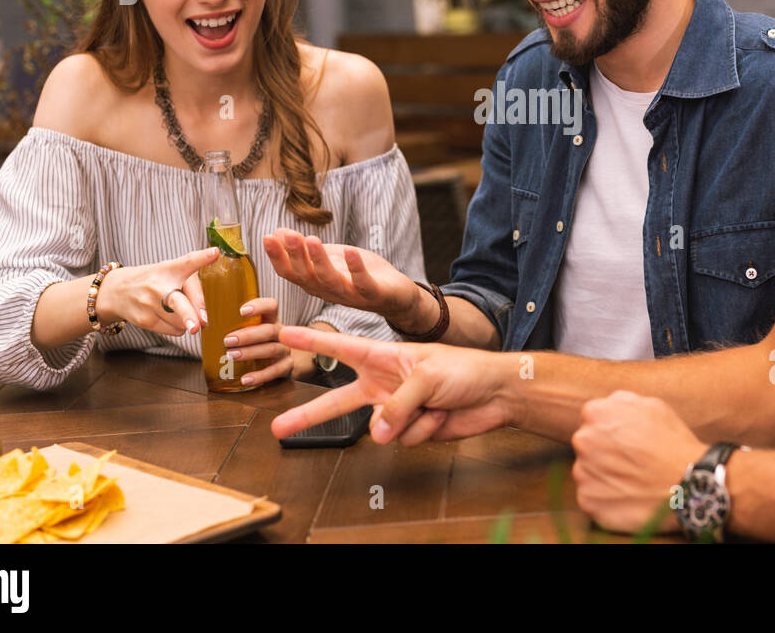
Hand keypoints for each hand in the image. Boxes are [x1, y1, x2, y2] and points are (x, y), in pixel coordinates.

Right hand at [99, 247, 218, 336]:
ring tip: (175, 309)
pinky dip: (178, 327)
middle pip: (178, 303)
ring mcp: (150, 304)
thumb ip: (193, 287)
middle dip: (188, 315)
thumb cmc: (154, 280)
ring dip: (188, 321)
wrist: (118, 291)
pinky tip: (167, 316)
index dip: (202, 258)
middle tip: (199, 325)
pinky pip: (174, 331)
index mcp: (170, 269)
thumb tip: (204, 319)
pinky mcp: (144, 320)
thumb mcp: (171, 272)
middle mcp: (160, 285)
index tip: (214, 253)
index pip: (187, 262)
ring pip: (182, 322)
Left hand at [221, 297, 291, 385]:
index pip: (271, 306)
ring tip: (231, 356)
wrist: (284, 361)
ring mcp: (285, 350)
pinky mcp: (287, 366)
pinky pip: (275, 371)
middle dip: (248, 335)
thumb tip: (202, 321)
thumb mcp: (252, 330)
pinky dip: (259, 376)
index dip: (259, 306)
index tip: (241, 311)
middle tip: (227, 340)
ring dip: (250, 352)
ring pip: (271, 349)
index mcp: (271, 319)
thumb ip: (234, 325)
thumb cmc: (259, 342)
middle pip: (269, 330)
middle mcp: (281, 333)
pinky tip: (245, 379)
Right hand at [262, 228, 426, 330]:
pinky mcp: (372, 293)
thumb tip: (276, 233)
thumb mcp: (328, 258)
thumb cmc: (357, 275)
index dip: (277, 257)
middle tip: (288, 235)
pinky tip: (349, 250)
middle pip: (306, 276)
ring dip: (319, 260)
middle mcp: (327, 291)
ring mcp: (349, 294)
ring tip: (312, 239)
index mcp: (314, 283)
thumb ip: (304, 249)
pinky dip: (355, 267)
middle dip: (296, 255)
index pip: (290, 272)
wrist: (394, 295)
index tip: (267, 237)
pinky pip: (362, 282)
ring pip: (330, 280)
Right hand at [269, 328, 512, 444]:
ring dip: (408, 421)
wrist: (496, 394)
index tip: (283, 334)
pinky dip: (425, 431)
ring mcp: (397, 410)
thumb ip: (396, 405)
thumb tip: (376, 435)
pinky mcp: (412, 430)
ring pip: (379, 429)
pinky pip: (404, 440)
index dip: (312, 342)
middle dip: (308, 416)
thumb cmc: (465, 370)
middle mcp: (385, 384)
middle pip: (339, 402)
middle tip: (278, 428)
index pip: (340, 350)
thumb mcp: (426, 376)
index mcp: (384, 358)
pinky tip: (441, 417)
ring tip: (434, 405)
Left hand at [571, 391, 706, 534]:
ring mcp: (583, 473)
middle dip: (604, 452)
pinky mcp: (588, 501)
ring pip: (587, 472)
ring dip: (603, 476)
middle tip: (631, 462)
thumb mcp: (652, 405)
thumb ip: (621, 401)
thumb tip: (607, 405)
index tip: (628, 442)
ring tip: (632, 480)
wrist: (689, 484)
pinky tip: (628, 497)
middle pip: (587, 446)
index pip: (592, 420)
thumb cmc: (673, 443)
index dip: (612, 431)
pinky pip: (591, 497)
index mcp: (595, 413)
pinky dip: (606, 499)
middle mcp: (583, 440)